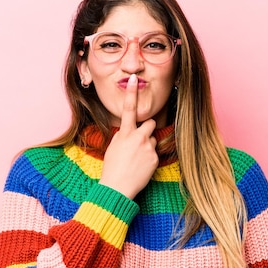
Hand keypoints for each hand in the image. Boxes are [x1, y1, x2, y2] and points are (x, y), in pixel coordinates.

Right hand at [99, 74, 157, 198]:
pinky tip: (141, 167)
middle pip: (150, 123)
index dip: (132, 93)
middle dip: (147, 128)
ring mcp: (148, 148)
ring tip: (137, 158)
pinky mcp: (155, 159)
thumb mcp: (114, 147)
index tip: (134, 79)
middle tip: (139, 140)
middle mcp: (138, 138)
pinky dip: (149, 158)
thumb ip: (123, 136)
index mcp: (125, 133)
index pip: (129, 109)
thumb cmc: (112, 168)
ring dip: (148, 145)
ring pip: (153, 139)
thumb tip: (131, 131)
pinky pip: (155, 153)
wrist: (118, 187)